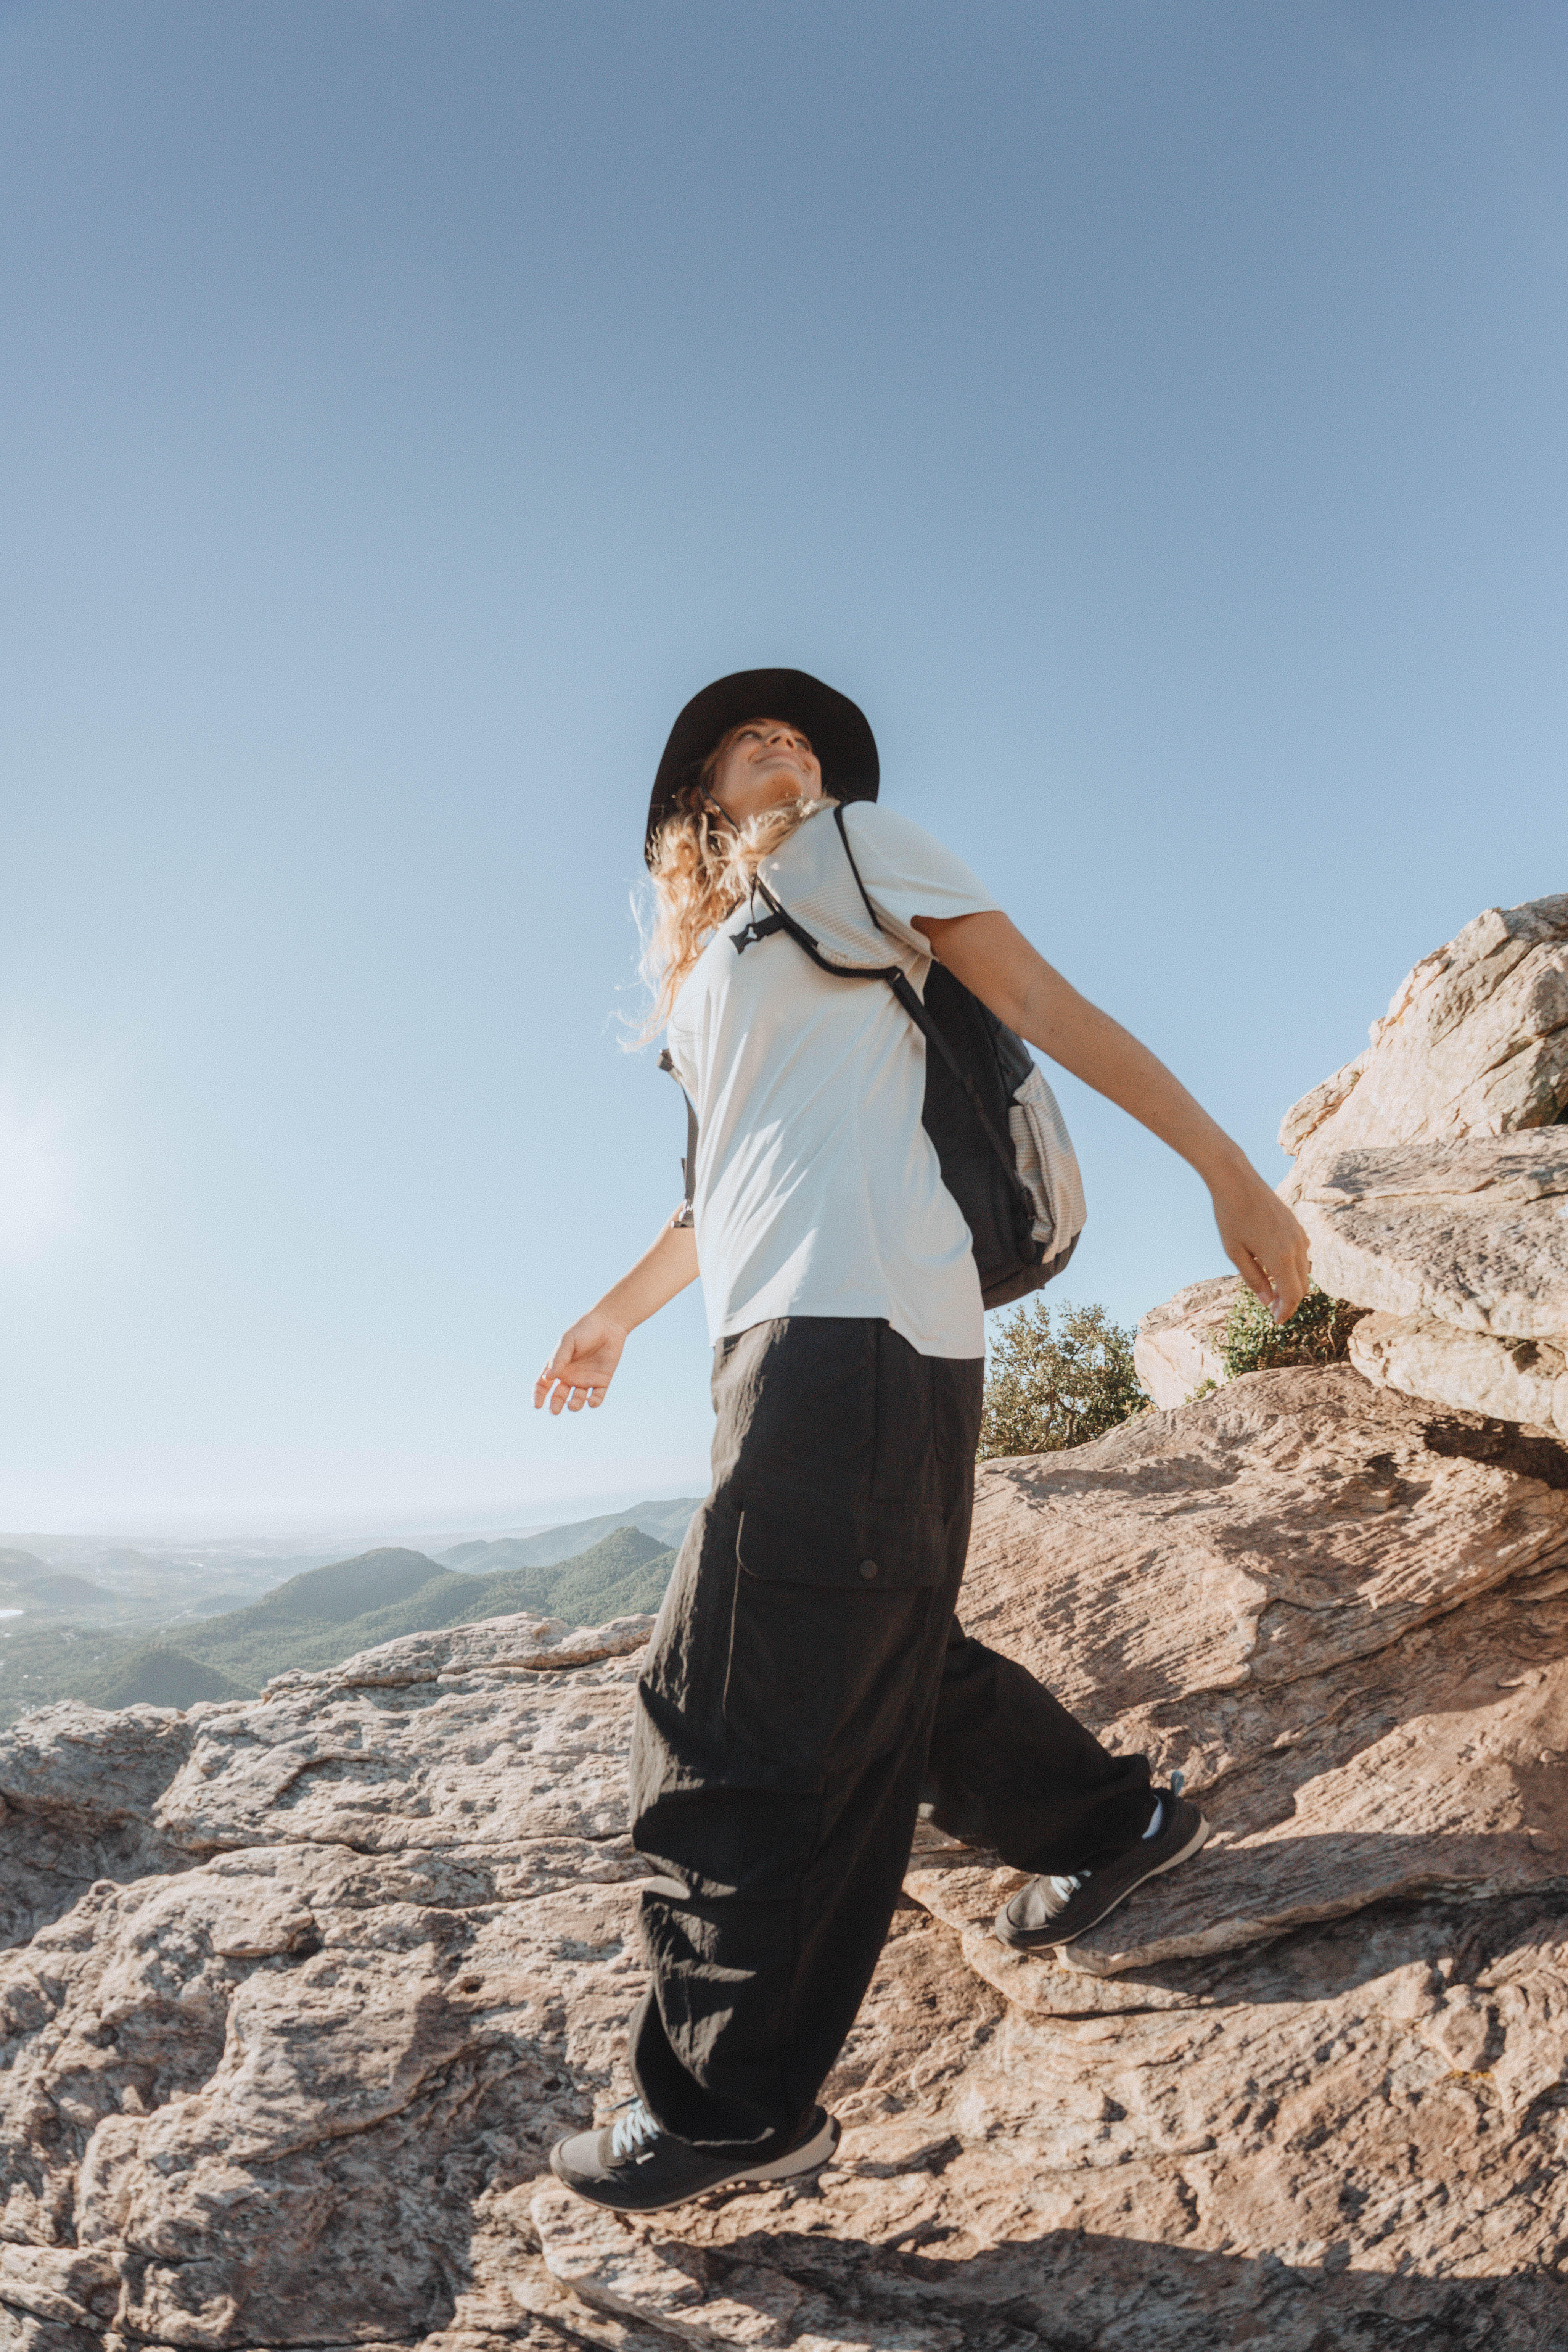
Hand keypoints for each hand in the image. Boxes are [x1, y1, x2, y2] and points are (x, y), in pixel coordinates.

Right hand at [534, 1310, 627, 1413]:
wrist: (608, 1325)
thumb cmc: (584, 1331)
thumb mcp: (568, 1342)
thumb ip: (559, 1359)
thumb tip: (547, 1378)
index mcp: (557, 1367)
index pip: (543, 1385)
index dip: (538, 1396)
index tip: (537, 1405)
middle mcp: (570, 1376)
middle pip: (559, 1396)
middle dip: (555, 1405)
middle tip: (554, 1410)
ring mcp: (586, 1380)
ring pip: (577, 1399)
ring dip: (574, 1405)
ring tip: (572, 1405)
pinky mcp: (602, 1381)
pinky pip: (597, 1397)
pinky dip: (594, 1402)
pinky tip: (591, 1401)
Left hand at [1211, 1166, 1311, 1322]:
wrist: (1237, 1181)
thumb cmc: (1231, 1217)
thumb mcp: (1236, 1253)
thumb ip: (1254, 1279)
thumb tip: (1268, 1302)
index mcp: (1281, 1257)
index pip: (1292, 1295)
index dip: (1285, 1312)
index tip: (1276, 1321)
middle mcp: (1297, 1247)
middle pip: (1301, 1286)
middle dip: (1288, 1301)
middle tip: (1271, 1309)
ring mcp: (1300, 1235)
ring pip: (1303, 1271)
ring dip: (1290, 1284)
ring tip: (1270, 1289)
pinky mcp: (1297, 1227)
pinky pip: (1302, 1255)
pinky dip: (1292, 1267)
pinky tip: (1273, 1266)